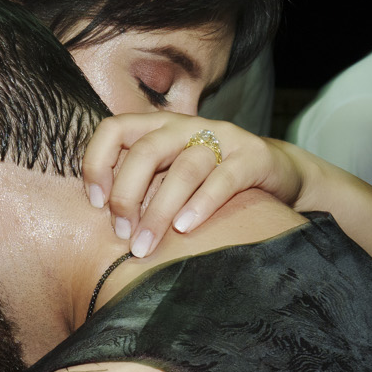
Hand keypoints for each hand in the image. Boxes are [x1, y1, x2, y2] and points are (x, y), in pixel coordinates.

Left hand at [80, 114, 302, 258]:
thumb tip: (98, 221)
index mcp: (158, 126)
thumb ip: (140, 185)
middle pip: (147, 151)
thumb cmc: (209, 180)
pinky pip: (223, 179)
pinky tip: (185, 229)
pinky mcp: (252, 157)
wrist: (275, 172)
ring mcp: (221, 138)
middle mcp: (186, 126)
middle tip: (122, 235)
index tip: (96, 204)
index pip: (114, 129)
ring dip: (159, 211)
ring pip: (184, 169)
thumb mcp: (169, 175)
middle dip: (127, 195)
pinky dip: (201, 204)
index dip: (97, 162)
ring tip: (146, 246)